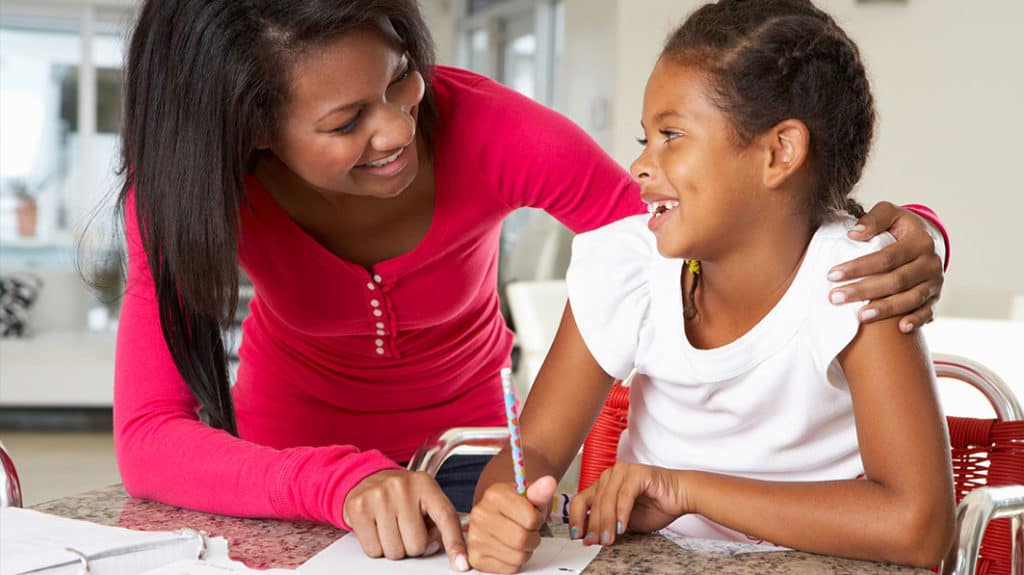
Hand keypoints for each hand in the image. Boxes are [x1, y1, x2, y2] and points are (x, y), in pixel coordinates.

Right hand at [343, 470, 468, 570]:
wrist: (367, 479)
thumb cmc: (401, 496)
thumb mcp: (424, 499)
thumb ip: (439, 522)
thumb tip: (457, 554)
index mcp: (425, 484)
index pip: (445, 517)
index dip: (454, 543)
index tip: (461, 564)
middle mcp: (402, 487)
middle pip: (417, 545)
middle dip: (412, 546)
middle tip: (405, 530)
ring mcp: (379, 496)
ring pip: (395, 551)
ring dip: (394, 547)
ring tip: (391, 528)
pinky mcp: (359, 508)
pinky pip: (373, 550)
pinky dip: (376, 547)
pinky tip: (376, 528)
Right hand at [466, 476, 556, 573]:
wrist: (498, 515)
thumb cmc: (517, 506)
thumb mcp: (530, 495)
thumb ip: (540, 491)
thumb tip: (549, 483)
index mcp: (494, 495)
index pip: (530, 518)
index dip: (538, 519)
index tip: (533, 516)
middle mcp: (479, 515)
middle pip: (522, 539)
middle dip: (533, 538)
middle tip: (528, 531)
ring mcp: (475, 537)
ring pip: (517, 557)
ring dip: (525, 551)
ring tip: (519, 539)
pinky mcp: (476, 558)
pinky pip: (509, 568)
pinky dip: (515, 562)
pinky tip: (509, 548)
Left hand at [568, 462, 686, 546]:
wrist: (680, 496)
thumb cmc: (655, 507)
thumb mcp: (623, 521)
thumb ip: (606, 524)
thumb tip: (588, 537)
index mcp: (602, 485)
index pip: (580, 500)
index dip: (575, 519)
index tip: (576, 536)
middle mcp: (609, 476)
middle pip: (593, 502)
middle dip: (592, 525)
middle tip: (593, 542)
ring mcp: (622, 471)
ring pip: (607, 499)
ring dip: (606, 522)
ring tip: (608, 539)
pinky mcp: (637, 473)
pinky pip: (624, 495)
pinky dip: (622, 513)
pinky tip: (622, 528)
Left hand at [827, 202, 943, 332]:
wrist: (928, 239)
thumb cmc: (900, 227)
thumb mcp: (890, 213)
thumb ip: (873, 219)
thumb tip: (853, 234)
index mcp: (920, 241)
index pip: (886, 257)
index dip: (859, 267)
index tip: (832, 275)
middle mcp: (930, 263)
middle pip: (896, 280)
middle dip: (864, 290)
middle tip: (835, 298)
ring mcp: (935, 282)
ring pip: (910, 299)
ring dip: (885, 309)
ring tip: (860, 316)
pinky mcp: (936, 297)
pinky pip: (928, 311)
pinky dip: (916, 320)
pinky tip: (900, 328)